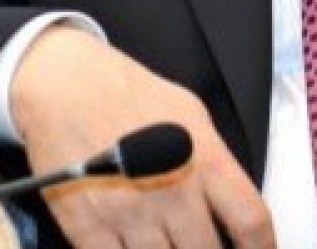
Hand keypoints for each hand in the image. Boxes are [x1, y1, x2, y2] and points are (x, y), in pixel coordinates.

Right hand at [11, 25, 275, 248]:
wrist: (65, 84)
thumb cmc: (131, 94)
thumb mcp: (190, 114)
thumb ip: (215, 162)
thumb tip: (231, 207)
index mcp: (206, 159)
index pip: (251, 221)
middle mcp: (173, 191)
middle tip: (203, 245)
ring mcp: (130, 214)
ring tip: (170, 246)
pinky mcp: (88, 229)